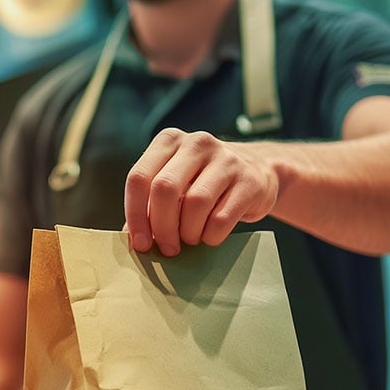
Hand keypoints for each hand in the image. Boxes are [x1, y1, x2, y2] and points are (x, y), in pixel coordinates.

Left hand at [123, 129, 278, 255]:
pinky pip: (221, 218)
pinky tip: (210, 235)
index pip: (139, 178)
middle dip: (162, 227)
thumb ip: (150, 205)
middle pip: (165, 189)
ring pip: (194, 204)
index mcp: (168, 141)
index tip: (140, 243)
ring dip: (188, 232)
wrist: (258, 172)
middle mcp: (197, 143)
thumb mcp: (175, 184)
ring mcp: (226, 159)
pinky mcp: (250, 180)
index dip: (135, 215)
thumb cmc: (203, 184)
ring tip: (191, 238)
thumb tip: (131, 239)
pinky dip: (211, 236)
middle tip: (167, 248)